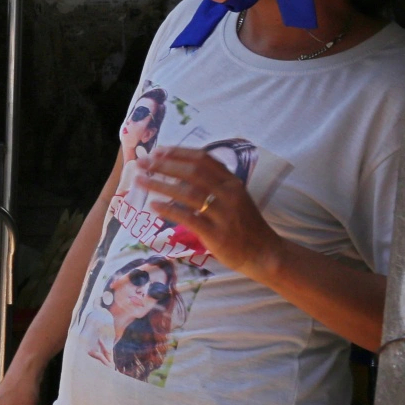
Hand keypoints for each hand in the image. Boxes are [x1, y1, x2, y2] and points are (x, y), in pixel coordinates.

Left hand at [136, 146, 282, 278]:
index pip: (203, 159)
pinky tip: (153, 205)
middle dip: (164, 165)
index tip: (158, 151)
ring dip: (160, 184)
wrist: (264, 253)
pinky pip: (188, 217)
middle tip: (142, 163)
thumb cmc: (245, 225)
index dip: (179, 153)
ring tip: (140, 180)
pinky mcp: (217, 233)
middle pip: (192, 172)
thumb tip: (179, 173)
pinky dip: (169, 209)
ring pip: (188, 193)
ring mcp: (224, 213)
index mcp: (232, 182)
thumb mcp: (234, 198)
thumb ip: (213, 184)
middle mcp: (229, 194)